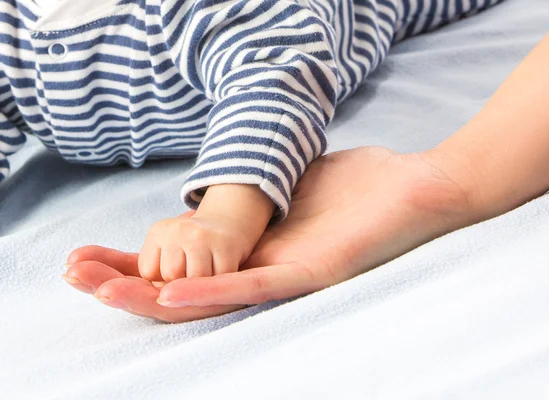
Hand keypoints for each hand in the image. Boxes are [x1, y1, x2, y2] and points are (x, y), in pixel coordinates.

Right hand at [64, 146, 478, 321]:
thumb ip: (255, 193)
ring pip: (209, 297)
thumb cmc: (363, 187)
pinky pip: (253, 288)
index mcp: (256, 251)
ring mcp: (287, 277)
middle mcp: (264, 271)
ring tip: (103, 288)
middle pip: (184, 286)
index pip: (184, 263)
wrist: (423, 187)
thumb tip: (220, 181)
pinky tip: (169, 293)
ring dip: (153, 294)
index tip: (91, 253)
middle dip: (128, 281)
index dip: (135, 260)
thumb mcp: (293, 183)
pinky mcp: (311, 273)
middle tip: (77, 277)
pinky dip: (209, 292)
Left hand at [138, 184, 274, 281]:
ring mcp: (204, 236)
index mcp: (159, 231)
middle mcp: (179, 229)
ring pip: (194, 281)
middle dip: (182, 284)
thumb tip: (144, 298)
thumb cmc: (194, 247)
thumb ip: (148, 272)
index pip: (149, 272)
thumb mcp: (164, 251)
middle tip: (194, 271)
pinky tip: (223, 270)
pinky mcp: (227, 246)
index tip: (176, 268)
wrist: (231, 222)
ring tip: (208, 272)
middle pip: (171, 276)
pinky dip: (221, 283)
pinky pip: (218, 280)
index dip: (162, 280)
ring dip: (204, 286)